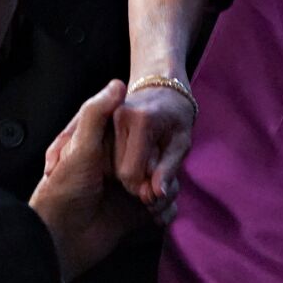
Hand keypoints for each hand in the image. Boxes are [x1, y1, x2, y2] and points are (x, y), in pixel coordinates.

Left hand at [30, 80, 147, 278]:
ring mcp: (128, 192)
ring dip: (164, 194)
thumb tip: (118, 83)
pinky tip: (157, 217)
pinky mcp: (135, 216)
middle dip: (161, 173)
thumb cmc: (65, 190)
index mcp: (105, 147)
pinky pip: (162, 209)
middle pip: (156, 161)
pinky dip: (165, 212)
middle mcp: (118, 167)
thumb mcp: (80, 147)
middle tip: (150, 187)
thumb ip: (96, 114)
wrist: (61, 242)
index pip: (140, 136)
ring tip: (151, 204)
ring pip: (162, 184)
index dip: (149, 146)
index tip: (153, 154)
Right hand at [111, 79, 193, 221]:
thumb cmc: (176, 115)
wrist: (162, 87)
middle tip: (153, 175)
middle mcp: (119, 116)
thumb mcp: (181, 143)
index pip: (130, 172)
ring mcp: (107, 118)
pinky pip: (108, 154)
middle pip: (118, 169)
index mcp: (141, 120)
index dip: (142, 187)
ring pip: (111, 164)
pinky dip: (121, 162)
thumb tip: (157, 195)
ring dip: (128, 170)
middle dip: (135, 180)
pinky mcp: (101, 122)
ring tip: (147, 162)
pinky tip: (135, 157)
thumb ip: (168, 170)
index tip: (155, 188)